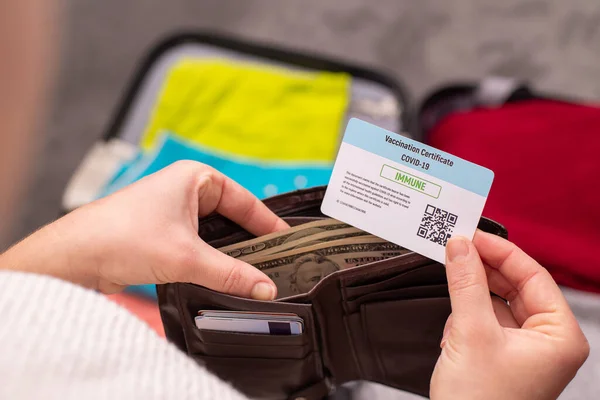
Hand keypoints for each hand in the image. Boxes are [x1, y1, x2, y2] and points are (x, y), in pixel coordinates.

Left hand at [0, 161, 288, 297]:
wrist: (74, 256)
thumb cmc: (120, 236)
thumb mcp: (186, 257)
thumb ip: (230, 273)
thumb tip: (264, 287)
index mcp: (196, 177)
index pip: (246, 200)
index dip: (268, 224)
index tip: (289, 244)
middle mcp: (186, 190)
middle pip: (232, 217)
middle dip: (250, 242)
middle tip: (274, 265)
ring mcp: (174, 212)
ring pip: (216, 234)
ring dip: (231, 254)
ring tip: (253, 274)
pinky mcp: (164, 234)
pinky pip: (200, 245)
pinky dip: (213, 260)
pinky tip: (225, 277)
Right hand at [430, 232, 588, 399]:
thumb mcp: (470, 332)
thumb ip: (465, 283)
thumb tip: (460, 247)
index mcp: (559, 335)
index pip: (533, 275)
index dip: (500, 251)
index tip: (471, 234)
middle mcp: (547, 341)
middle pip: (515, 287)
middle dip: (483, 273)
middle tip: (456, 249)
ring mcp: (525, 351)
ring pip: (498, 304)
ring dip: (472, 301)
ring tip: (453, 299)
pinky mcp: (503, 358)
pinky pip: (487, 322)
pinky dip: (467, 321)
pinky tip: (454, 333)